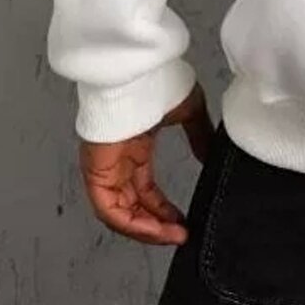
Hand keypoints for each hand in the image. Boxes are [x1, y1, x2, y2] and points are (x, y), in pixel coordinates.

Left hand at [78, 82, 215, 246]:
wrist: (136, 68)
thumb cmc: (156, 80)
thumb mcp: (187, 110)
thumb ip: (199, 135)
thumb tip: (209, 156)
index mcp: (134, 146)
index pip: (143, 190)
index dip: (162, 210)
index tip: (183, 223)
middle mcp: (117, 160)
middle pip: (131, 206)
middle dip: (156, 224)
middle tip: (180, 235)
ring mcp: (103, 165)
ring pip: (118, 213)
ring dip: (145, 230)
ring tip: (171, 236)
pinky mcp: (95, 169)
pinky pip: (108, 208)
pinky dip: (130, 224)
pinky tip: (154, 229)